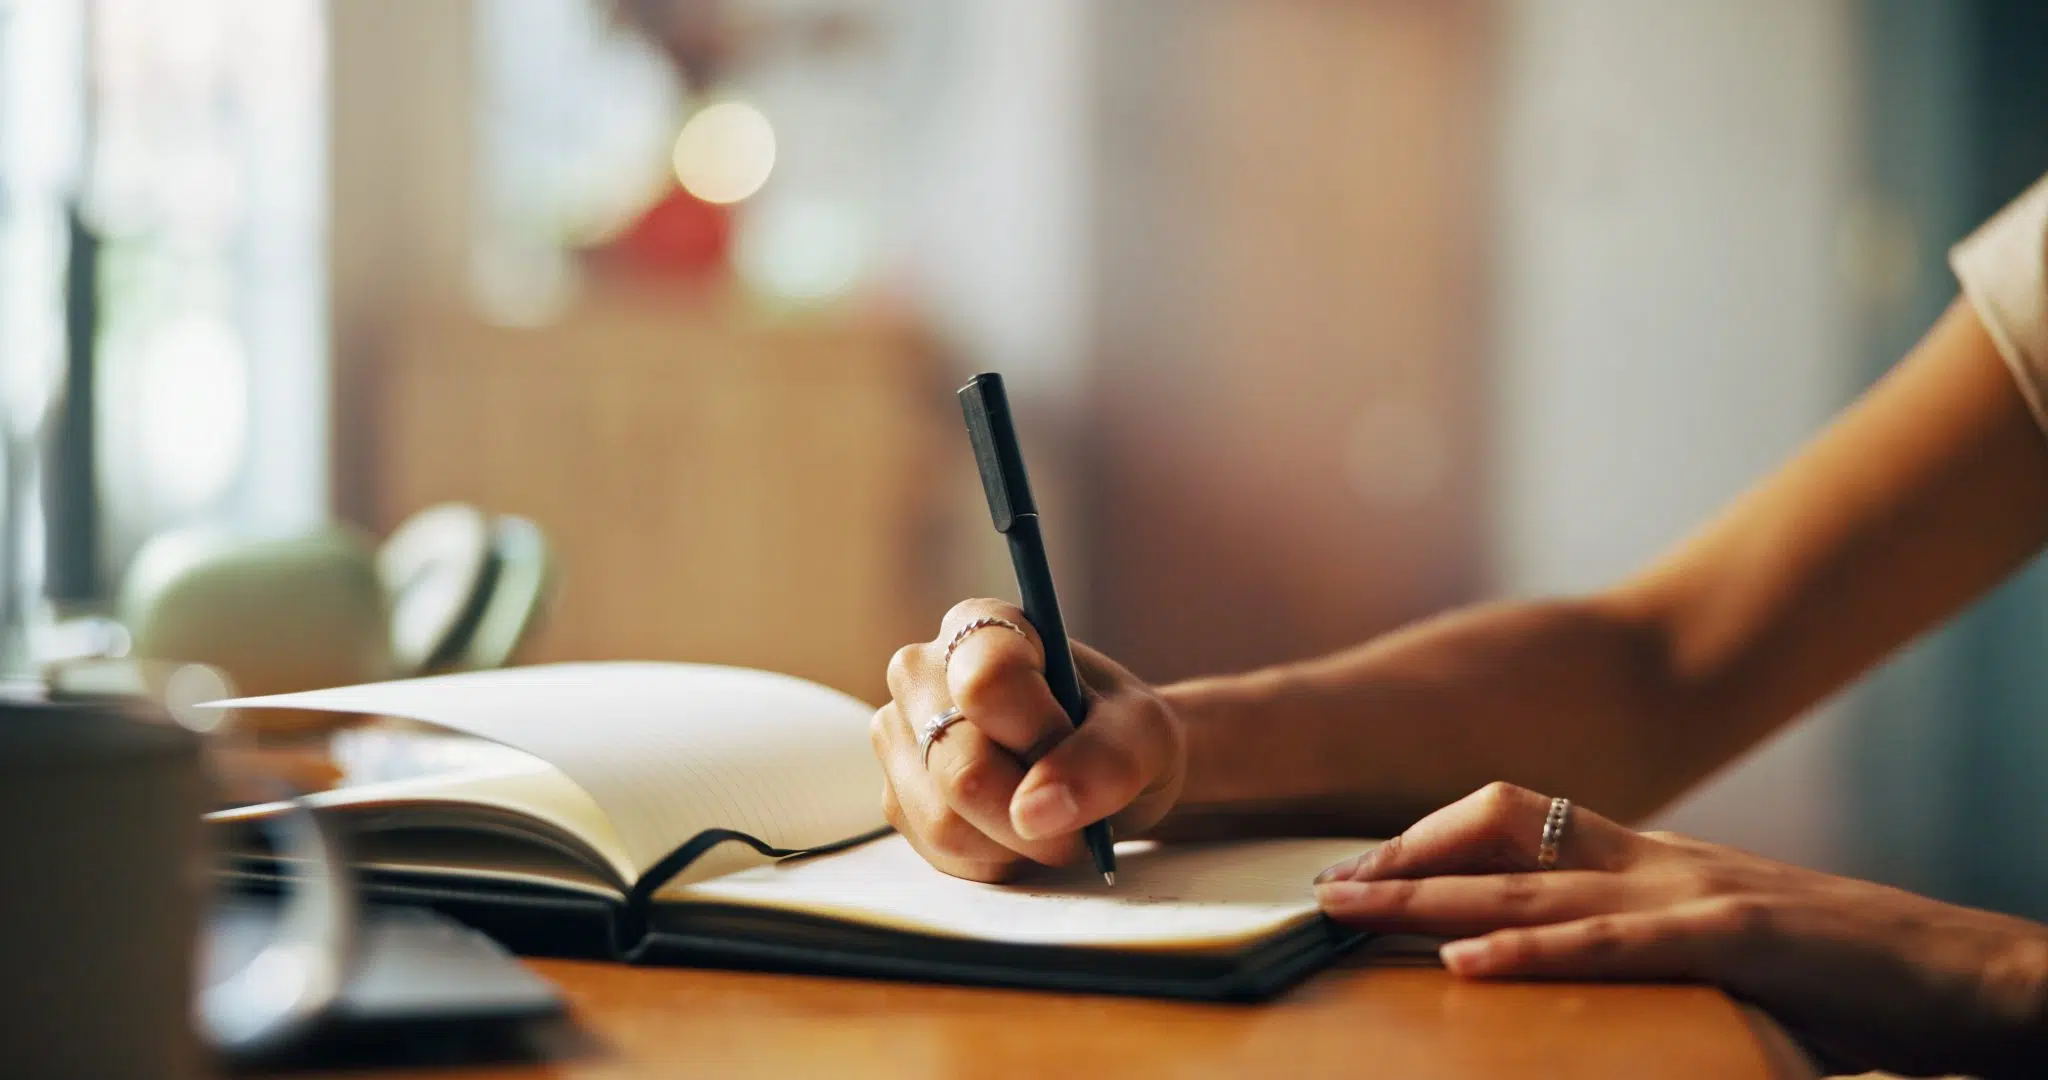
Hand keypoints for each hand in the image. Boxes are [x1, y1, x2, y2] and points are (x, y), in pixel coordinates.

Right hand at [870, 599, 1185, 882]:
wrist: (1105, 772)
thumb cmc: (1119, 734)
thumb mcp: (1144, 734)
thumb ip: (1105, 761)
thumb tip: (1033, 812)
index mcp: (979, 628)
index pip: (985, 682)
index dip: (1038, 733)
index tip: (1073, 745)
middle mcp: (921, 675)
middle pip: (960, 766)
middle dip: (1032, 807)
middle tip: (1077, 807)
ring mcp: (899, 740)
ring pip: (946, 820)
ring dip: (1017, 840)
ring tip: (1048, 813)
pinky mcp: (898, 799)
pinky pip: (941, 853)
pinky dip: (996, 858)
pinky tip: (1018, 831)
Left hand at [1314, 782, 2047, 1077]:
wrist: (1958, 971)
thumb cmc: (1835, 972)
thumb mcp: (1710, 948)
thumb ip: (1632, 945)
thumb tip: (1540, 966)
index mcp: (1648, 862)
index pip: (1514, 821)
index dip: (1429, 837)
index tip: (1360, 868)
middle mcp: (1655, 863)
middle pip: (1498, 844)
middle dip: (1401, 863)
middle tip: (1319, 886)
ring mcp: (1692, 894)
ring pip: (1533, 886)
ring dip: (1432, 899)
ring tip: (1352, 912)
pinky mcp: (1735, 938)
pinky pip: (1614, 944)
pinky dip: (1535, 952)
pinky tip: (1467, 965)